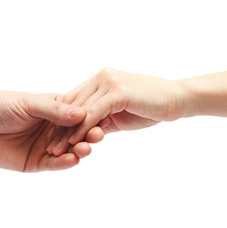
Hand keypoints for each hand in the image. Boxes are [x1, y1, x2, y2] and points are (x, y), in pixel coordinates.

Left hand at [0, 91, 103, 171]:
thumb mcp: (28, 103)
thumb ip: (54, 110)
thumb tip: (82, 113)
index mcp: (53, 110)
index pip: (77, 114)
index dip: (90, 117)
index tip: (103, 118)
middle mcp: (52, 128)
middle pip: (76, 133)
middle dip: (88, 134)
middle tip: (98, 135)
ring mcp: (46, 145)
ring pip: (69, 150)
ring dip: (80, 149)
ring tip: (86, 148)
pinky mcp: (36, 161)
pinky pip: (54, 164)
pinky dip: (65, 162)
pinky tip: (72, 159)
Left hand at [48, 68, 183, 154]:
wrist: (178, 99)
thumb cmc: (151, 106)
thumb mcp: (121, 113)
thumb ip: (103, 118)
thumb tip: (87, 130)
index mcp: (101, 80)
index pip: (75, 100)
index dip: (62, 120)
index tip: (53, 138)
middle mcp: (101, 77)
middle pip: (72, 105)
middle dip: (58, 128)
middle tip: (49, 146)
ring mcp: (108, 82)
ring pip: (80, 110)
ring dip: (66, 132)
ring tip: (55, 149)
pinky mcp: (117, 92)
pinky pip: (93, 114)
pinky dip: (82, 130)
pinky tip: (74, 144)